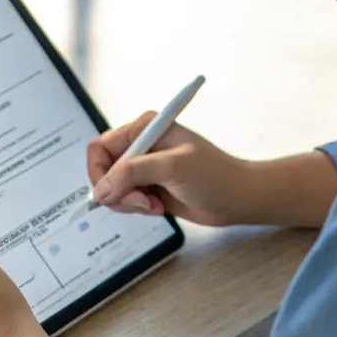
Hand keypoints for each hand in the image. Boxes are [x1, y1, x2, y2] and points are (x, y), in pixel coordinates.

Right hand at [88, 115, 252, 226]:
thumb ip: (132, 174)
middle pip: (104, 170)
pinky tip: (158, 208)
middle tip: (142, 202)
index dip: (99, 173)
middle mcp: (141, 145)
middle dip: (118, 191)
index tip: (112, 193)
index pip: (101, 148)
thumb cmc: (213, 175)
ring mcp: (144, 167)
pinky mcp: (149, 187)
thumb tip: (100, 191)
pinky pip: (126, 199)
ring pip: (113, 188)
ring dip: (129, 202)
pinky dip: (136, 208)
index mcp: (144, 128)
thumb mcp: (171, 168)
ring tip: (154, 205)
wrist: (237, 198)